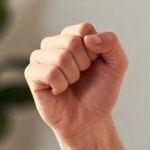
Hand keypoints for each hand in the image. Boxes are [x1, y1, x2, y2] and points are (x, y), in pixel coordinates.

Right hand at [24, 23, 127, 141]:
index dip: (94, 50)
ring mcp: (40, 58)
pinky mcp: (31, 74)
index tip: (93, 64)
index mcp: (73, 37)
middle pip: (72, 42)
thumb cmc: (100, 92)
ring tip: (70, 84)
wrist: (88, 120)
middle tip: (81, 77)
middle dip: (83, 64)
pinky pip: (50, 72)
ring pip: (60, 57)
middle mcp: (54, 44)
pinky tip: (58, 91)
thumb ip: (112, 44)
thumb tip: (88, 39)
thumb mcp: (117, 66)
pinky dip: (60, 85)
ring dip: (72, 76)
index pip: (83, 29)